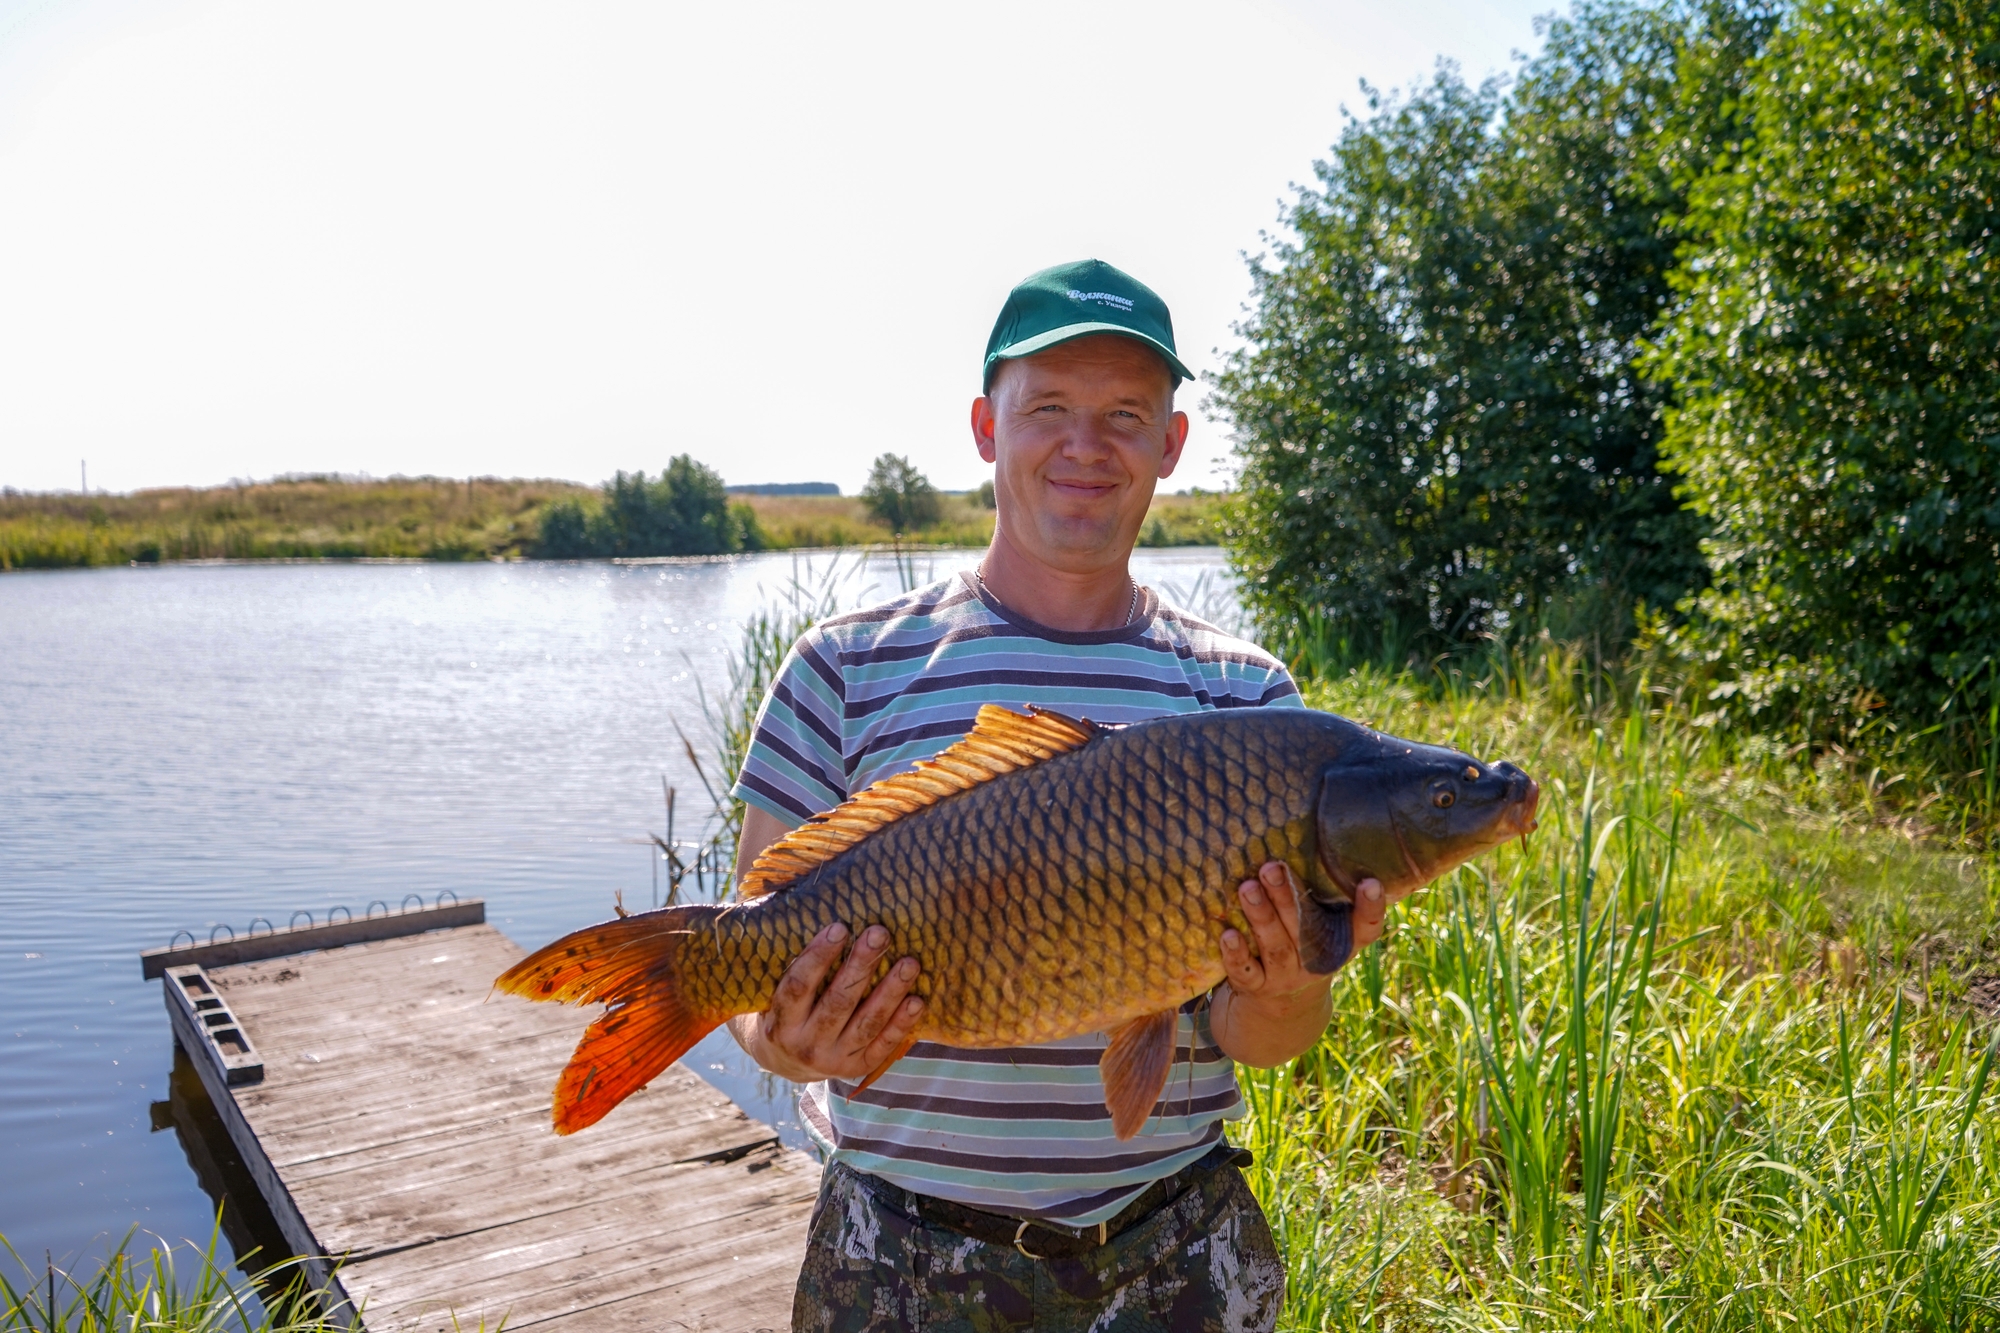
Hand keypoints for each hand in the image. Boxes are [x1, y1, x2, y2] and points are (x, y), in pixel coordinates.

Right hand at [734, 922, 924, 1082]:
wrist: (786, 1060)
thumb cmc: (783, 1007)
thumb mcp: (771, 990)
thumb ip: (784, 958)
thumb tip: (792, 897)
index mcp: (779, 1023)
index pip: (798, 987)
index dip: (818, 956)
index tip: (839, 927)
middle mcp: (805, 1045)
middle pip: (837, 1002)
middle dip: (860, 966)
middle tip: (879, 933)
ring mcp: (833, 1061)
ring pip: (866, 1024)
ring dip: (890, 992)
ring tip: (909, 963)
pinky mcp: (858, 1068)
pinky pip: (883, 1045)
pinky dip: (902, 1024)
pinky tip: (917, 1000)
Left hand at [1211, 862, 1385, 1066]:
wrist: (1284, 1006)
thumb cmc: (1304, 944)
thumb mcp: (1321, 928)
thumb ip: (1319, 894)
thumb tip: (1300, 830)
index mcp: (1340, 944)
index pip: (1365, 929)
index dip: (1371, 908)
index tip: (1371, 882)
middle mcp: (1316, 961)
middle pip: (1305, 929)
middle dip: (1288, 896)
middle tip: (1272, 867)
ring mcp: (1285, 976)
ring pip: (1275, 946)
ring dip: (1261, 916)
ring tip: (1247, 888)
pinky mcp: (1256, 987)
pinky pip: (1246, 972)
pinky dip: (1236, 953)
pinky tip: (1227, 934)